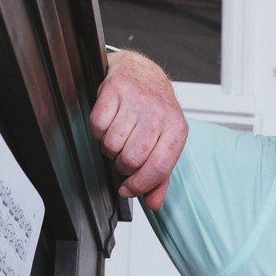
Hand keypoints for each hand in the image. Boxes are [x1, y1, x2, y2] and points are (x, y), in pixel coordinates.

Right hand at [88, 49, 186, 210]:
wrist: (142, 72)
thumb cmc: (154, 111)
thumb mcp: (164, 142)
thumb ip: (160, 176)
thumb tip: (153, 203)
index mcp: (177, 130)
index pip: (157, 169)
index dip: (139, 186)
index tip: (127, 190)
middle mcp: (159, 114)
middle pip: (131, 160)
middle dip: (122, 165)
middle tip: (123, 156)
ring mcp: (137, 100)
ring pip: (112, 144)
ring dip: (109, 148)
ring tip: (117, 137)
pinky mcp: (115, 89)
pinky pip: (98, 125)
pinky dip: (98, 131)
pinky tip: (108, 123)